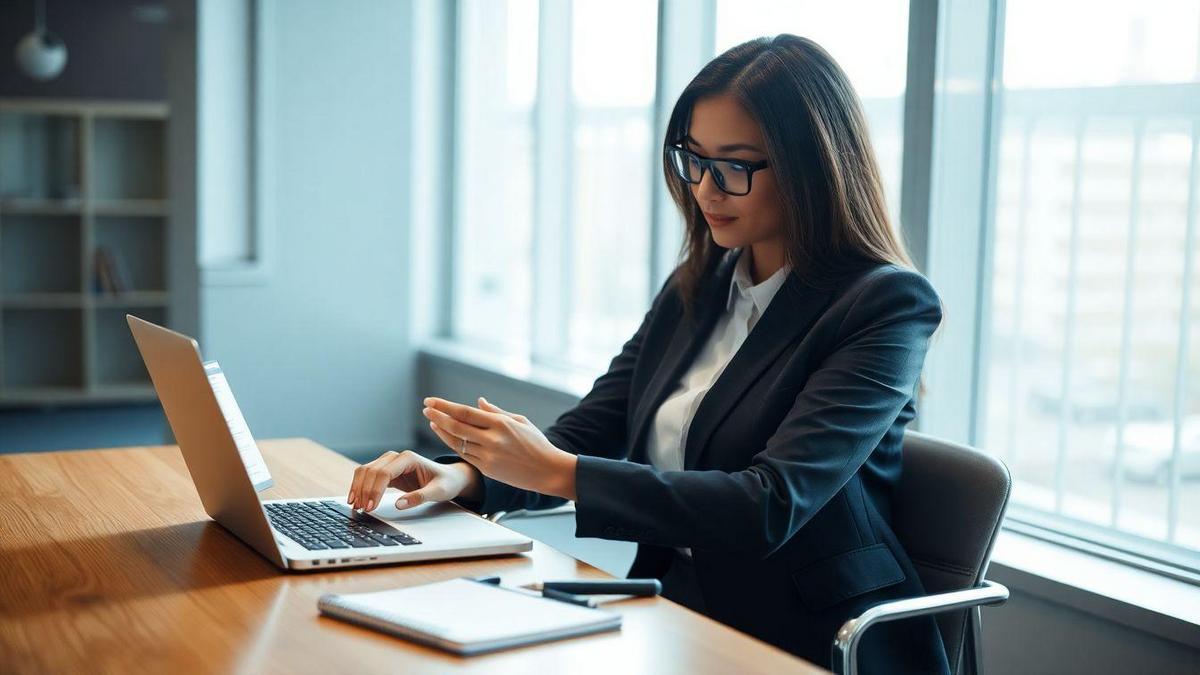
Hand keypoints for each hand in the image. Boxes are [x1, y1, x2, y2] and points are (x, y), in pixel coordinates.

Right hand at [346, 449, 481, 511]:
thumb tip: (399, 505)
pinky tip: (356, 499)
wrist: (449, 477)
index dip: (375, 490)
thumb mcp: (438, 492)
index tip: (371, 507)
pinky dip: (360, 486)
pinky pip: (368, 476)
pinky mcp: (387, 471)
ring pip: (365, 471)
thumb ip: (420, 497)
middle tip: (361, 510)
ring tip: (355, 506)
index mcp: (408, 458)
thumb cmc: (446, 483)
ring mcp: (390, 463)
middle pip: (371, 471)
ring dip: (358, 488)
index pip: (384, 473)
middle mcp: (396, 457)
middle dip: (363, 491)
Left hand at [423, 396, 577, 500]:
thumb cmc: (537, 443)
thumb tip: (477, 402)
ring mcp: (489, 456)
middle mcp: (492, 440)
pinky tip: (447, 437)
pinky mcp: (488, 469)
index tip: (431, 401)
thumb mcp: (520, 421)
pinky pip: (465, 455)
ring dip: (442, 431)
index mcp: (501, 424)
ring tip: (432, 421)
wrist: (548, 471)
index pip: (465, 412)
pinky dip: (454, 445)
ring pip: (458, 442)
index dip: (445, 406)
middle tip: (426, 409)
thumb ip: (496, 412)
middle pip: (456, 426)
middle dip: (438, 416)